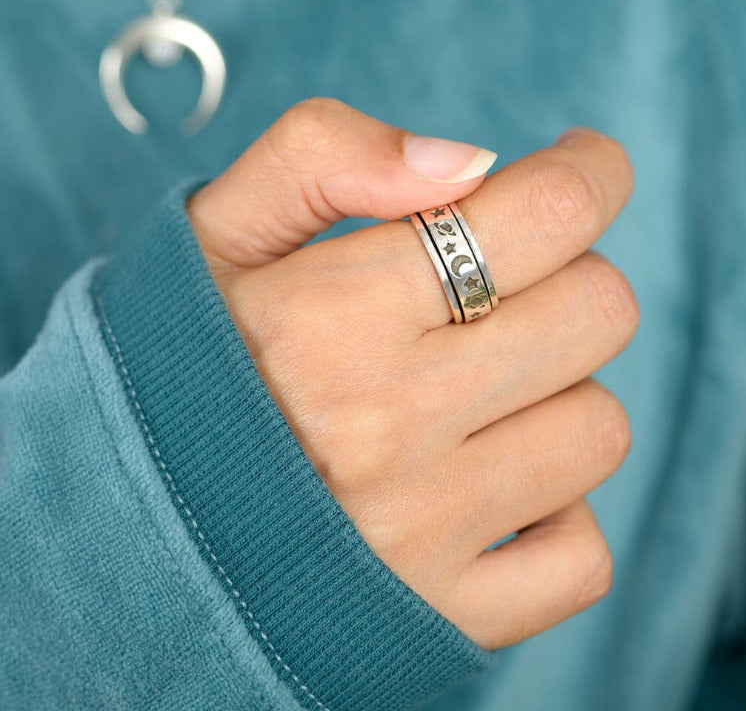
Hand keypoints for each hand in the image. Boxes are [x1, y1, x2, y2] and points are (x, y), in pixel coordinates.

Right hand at [187, 98, 636, 649]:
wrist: (115, 537)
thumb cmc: (169, 371)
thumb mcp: (212, 235)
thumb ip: (322, 156)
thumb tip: (467, 160)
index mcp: (332, 316)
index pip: (543, 216)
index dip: (589, 172)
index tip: (585, 163)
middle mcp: (387, 426)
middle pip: (596, 314)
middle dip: (567, 275)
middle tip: (510, 286)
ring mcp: (421, 536)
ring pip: (597, 430)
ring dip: (557, 392)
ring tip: (478, 396)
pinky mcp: (439, 620)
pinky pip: (581, 560)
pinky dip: (558, 515)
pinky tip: (491, 489)